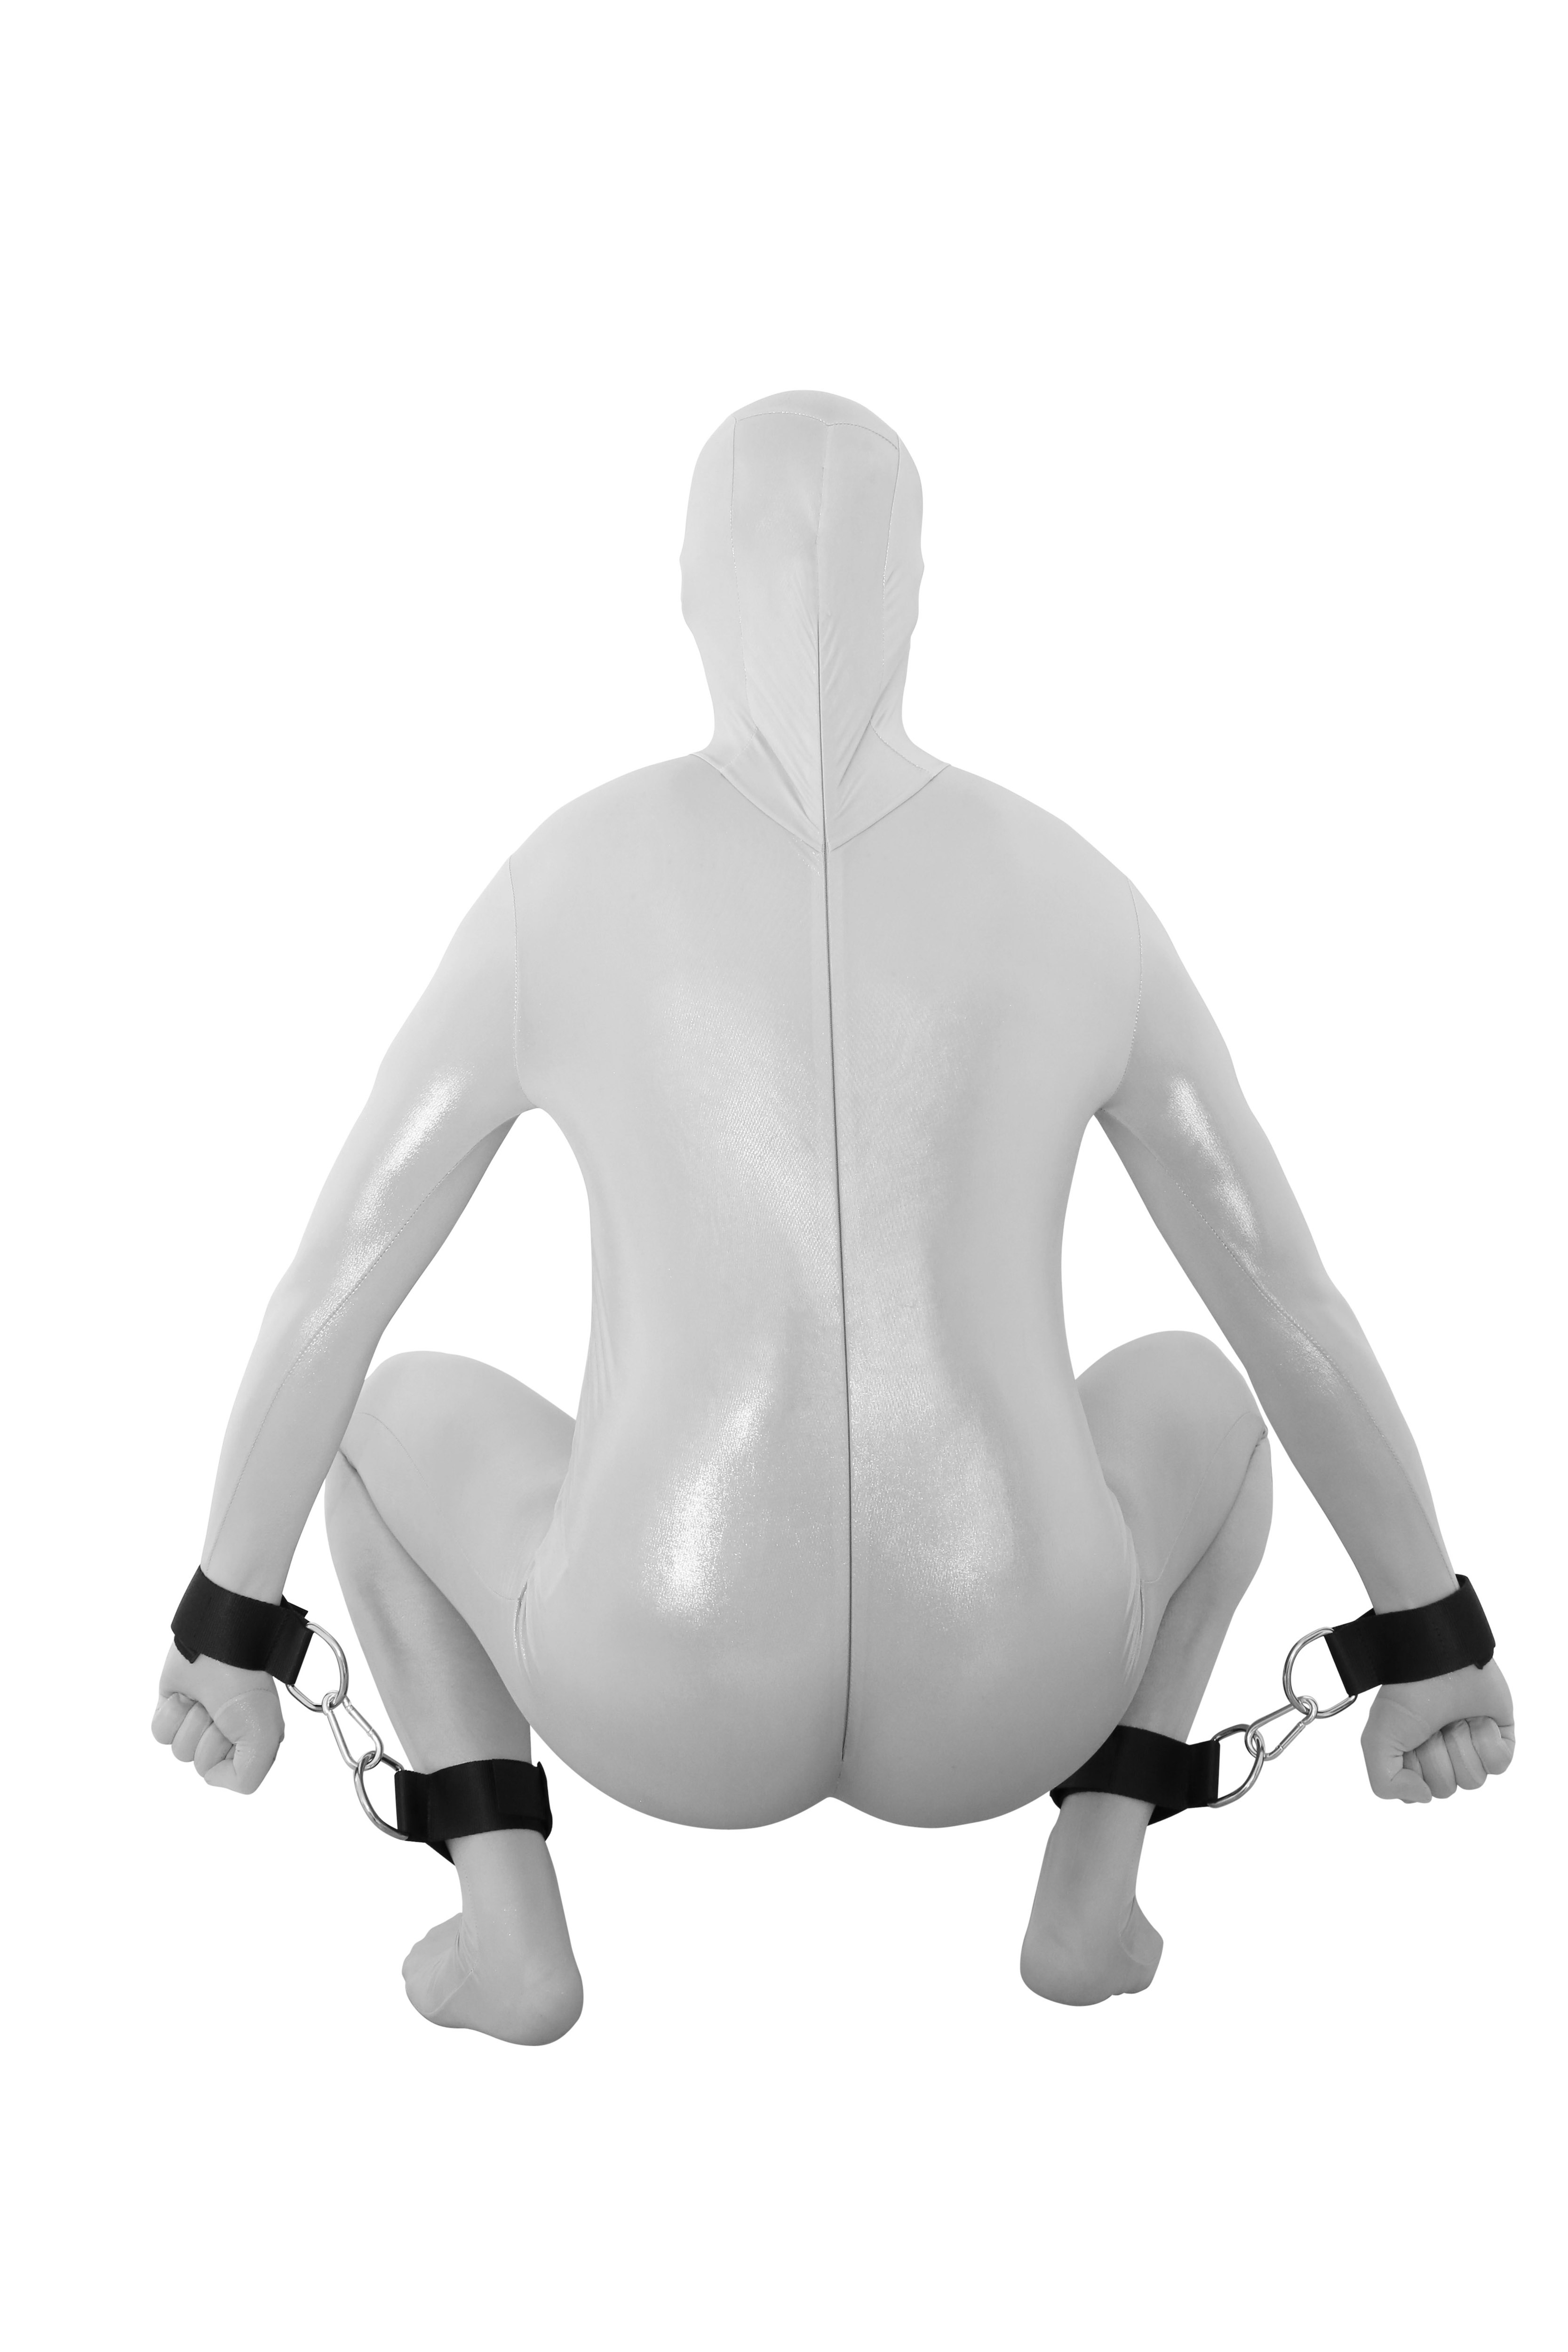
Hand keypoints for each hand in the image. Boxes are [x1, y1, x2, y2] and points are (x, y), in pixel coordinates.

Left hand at [151, 1643, 283, 1793]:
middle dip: (207, 1735)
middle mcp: (222, 1736)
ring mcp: (196, 1722)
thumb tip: (210, 1778)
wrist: (220, 1644)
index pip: (226, 1775)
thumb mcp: (264, 1739)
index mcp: (248, 1744)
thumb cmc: (246, 1685)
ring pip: (178, 1749)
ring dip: (190, 1721)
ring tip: (205, 1699)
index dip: (226, 1752)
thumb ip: (246, 1778)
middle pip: (199, 1762)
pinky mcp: (173, 1709)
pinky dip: (171, 1714)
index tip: (236, 1725)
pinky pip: (159, 1733)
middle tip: (219, 1709)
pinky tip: (186, 1696)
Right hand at [1362, 1658, 1514, 1802]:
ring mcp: (1471, 1747)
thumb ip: (1385, 1784)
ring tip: (1453, 1719)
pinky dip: (1486, 1741)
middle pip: (1447, 1788)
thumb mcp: (1377, 1741)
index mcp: (1414, 1759)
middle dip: (1438, 1756)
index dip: (1415, 1770)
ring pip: (1474, 1780)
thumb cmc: (1406, 1695)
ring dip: (1461, 1745)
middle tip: (1432, 1726)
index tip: (1409, 1742)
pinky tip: (1477, 1720)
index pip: (1420, 1793)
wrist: (1438, 1659)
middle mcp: (1443, 1755)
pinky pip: (1499, 1764)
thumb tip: (1423, 1797)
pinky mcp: (1499, 1738)